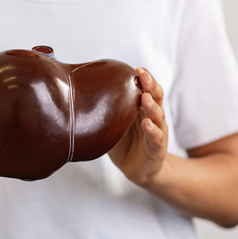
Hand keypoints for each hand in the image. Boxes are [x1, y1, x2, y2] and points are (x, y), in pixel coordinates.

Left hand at [108, 68, 168, 186]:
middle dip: (150, 85)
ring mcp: (158, 132)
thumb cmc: (124, 144)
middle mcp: (153, 117)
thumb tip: (79, 99)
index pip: (147, 89)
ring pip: (158, 116)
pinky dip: (152, 130)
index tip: (136, 69)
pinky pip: (156, 137)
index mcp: (143, 108)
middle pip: (156, 97)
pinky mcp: (158, 148)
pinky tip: (146, 123)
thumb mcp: (113, 125)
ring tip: (145, 98)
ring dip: (151, 106)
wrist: (137, 169)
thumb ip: (105, 112)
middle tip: (143, 76)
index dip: (145, 78)